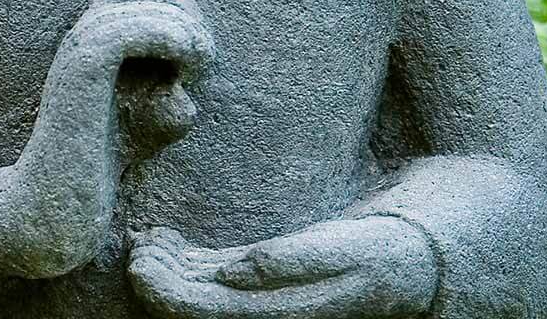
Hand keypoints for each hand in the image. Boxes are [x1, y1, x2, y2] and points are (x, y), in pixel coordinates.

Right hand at [13, 0, 214, 278]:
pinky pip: (129, 31)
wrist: (56, 207)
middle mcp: (83, 35)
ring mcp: (80, 49)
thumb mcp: (151, 120)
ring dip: (182, 28)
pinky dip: (168, 36)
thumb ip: (171, 93)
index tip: (200, 52)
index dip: (180, 8)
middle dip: (184, 11)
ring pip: (141, 4)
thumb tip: (188, 93)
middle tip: (203, 56)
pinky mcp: (83, 71)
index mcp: (96, 38)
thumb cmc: (105, 162)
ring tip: (198, 63)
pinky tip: (186, 63)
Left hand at [128, 217, 437, 318]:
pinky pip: (220, 275)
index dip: (169, 292)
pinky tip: (167, 240)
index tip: (140, 258)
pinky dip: (190, 258)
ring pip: (204, 290)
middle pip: (198, 306)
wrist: (412, 260)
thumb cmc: (378, 251)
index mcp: (283, 312)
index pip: (210, 313)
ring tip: (144, 236)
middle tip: (134, 242)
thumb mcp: (346, 251)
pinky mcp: (271, 281)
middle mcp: (269, 312)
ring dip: (170, 265)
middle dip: (161, 278)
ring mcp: (268, 299)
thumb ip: (292, 261)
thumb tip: (236, 269)